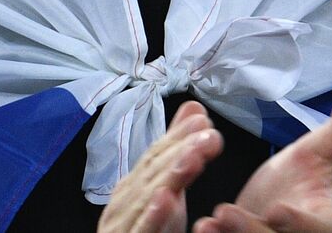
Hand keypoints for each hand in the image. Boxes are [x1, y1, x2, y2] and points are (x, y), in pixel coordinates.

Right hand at [98, 101, 221, 232]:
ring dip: (170, 176)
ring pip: (147, 198)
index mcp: (135, 187)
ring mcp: (123, 225)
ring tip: (194, 158)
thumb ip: (177, 150)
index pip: (156, 156)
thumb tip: (195, 110)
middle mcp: (125, 203)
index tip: (204, 122)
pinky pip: (141, 231)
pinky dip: (151, 216)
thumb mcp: (166, 187)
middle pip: (153, 173)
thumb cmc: (147, 227)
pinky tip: (166, 200)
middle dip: (180, 151)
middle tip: (207, 134)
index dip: (178, 137)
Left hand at [196, 95, 331, 232]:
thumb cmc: (305, 183)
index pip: (314, 228)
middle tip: (224, 213)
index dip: (298, 222)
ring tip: (207, 222)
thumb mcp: (322, 155)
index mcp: (322, 224)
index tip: (278, 211)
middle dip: (251, 231)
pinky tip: (198, 228)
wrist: (285, 213)